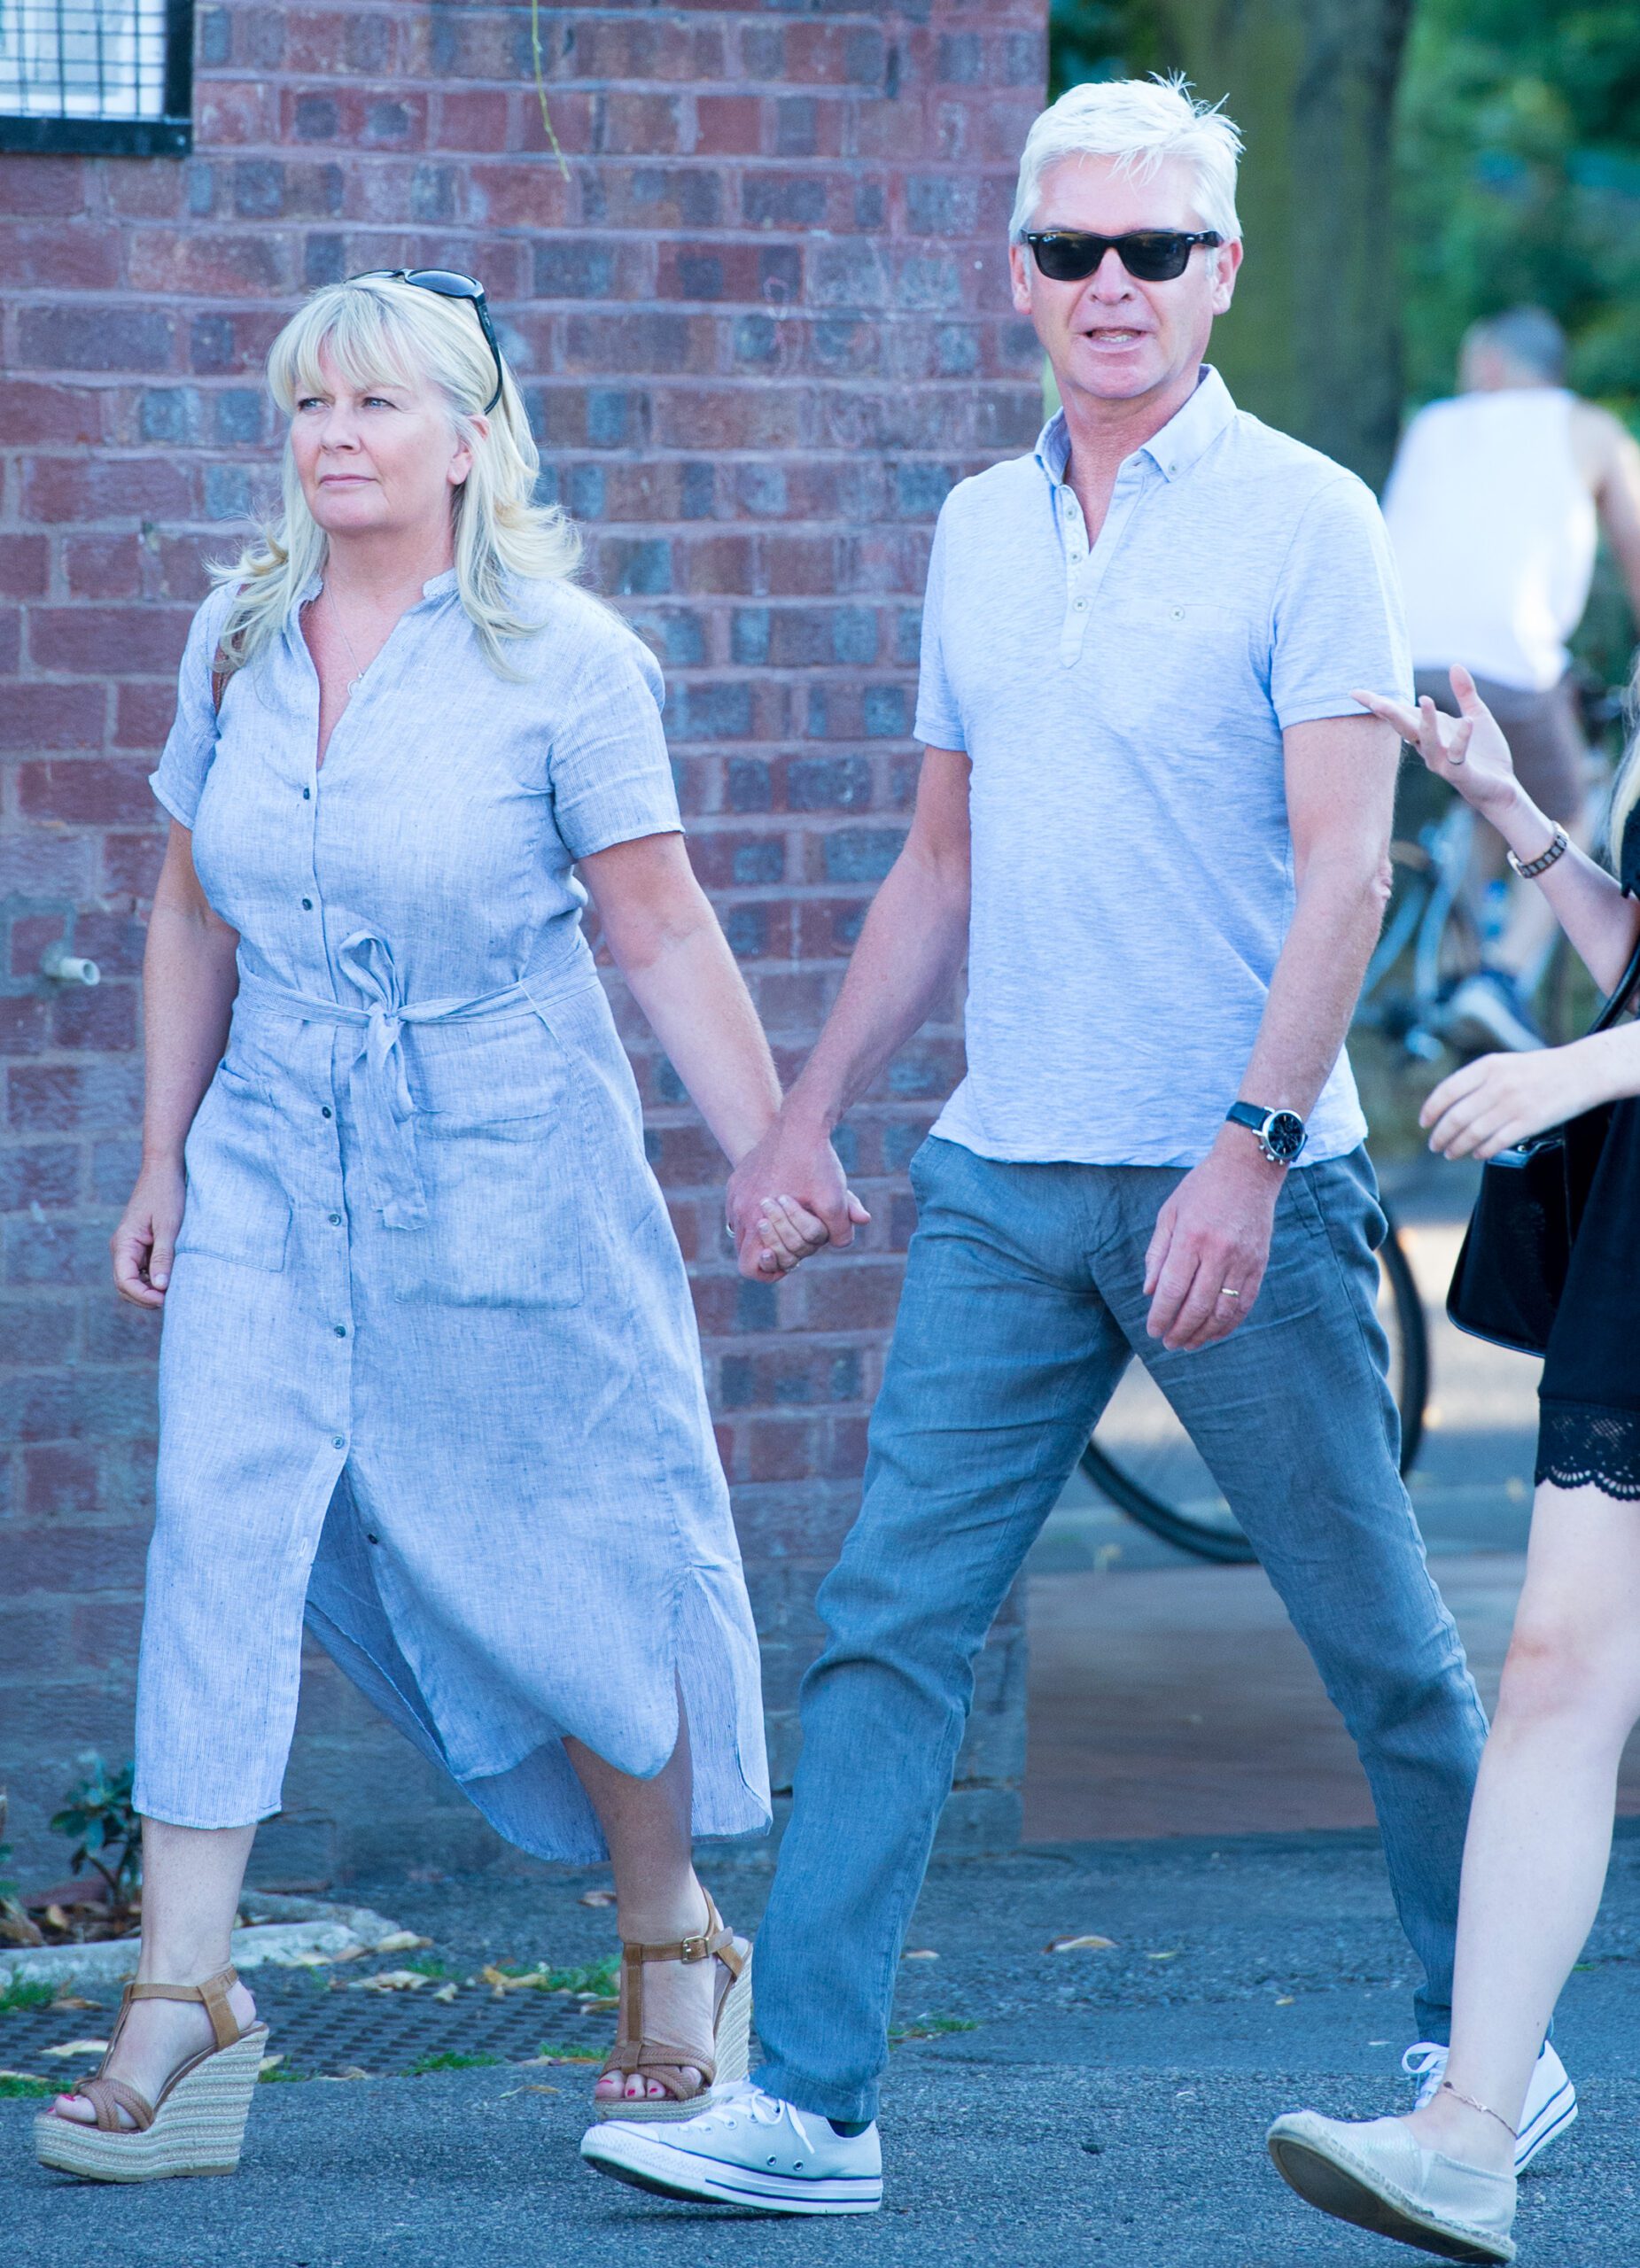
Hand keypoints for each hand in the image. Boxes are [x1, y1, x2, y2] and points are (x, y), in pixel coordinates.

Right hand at [111, 1159, 185, 1308]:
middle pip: (126, 1286)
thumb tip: (160, 1288)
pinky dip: (155, 1278)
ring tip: (174, 1291)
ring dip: (150, 1289)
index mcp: (123, 1243)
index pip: (124, 1282)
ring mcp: (130, 1247)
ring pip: (134, 1280)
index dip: (143, 1296)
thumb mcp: (169, 1227)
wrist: (164, 1169)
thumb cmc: (167, 1194)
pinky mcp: (141, 1244)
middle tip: (172, 1299)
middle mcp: (122, 1247)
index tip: (166, 1299)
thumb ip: (163, 1257)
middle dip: (146, 1297)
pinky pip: (143, 1269)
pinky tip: (172, 1278)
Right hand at [726, 1115, 869, 1279]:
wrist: (800, 1121)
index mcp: (755, 1219)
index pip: (750, 1267)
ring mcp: (734, 1193)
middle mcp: (738, 1208)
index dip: (772, 1270)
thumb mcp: (835, 1200)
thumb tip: (840, 1244)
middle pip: (749, 1250)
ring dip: (769, 1231)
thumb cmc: (816, 1162)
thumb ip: (840, 1232)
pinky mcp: (737, 1180)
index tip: (793, 1259)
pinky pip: (743, 1209)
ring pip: (746, 1229)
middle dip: (778, 1248)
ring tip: (793, 1216)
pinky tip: (785, 1199)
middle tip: (800, 1233)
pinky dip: (762, 1213)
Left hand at [1143, 1136, 1280, 1351]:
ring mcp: (1243, 1259)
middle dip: (1180, 1330)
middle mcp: (1219, 1252)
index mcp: (1191, 1237)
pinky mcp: (1260, 1263)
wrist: (1249, 1169)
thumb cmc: (1201, 1188)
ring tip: (1188, 1344)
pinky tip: (1215, 1332)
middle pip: (1197, 1305)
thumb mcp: (1169, 1213)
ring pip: (1224, 1310)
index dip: (1161, 1315)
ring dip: (1204, 1333)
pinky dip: (1229, 1323)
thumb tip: (1150, 1292)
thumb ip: (1157, 1254)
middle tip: (1168, 1343)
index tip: (1152, 1331)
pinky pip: (1245, 1303)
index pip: (1173, 1288)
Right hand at [1352, 666, 1519, 819]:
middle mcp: (1429, 746)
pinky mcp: (1461, 772)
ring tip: (1425, 699)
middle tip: (1371, 700)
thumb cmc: (1485, 753)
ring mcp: (1442, 761)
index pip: (1400, 714)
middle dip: (1388, 713)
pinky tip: (1467, 722)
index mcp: (1430, 731)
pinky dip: (1462, 738)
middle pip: (1404, 727)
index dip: (1379, 703)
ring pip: (1427, 741)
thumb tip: (1454, 665)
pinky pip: (1458, 754)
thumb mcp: (1475, 716)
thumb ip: (1464, 692)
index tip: (1354, 692)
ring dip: (1426, 721)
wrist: (1501, 787)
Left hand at [1421, 1042, 1607, 1160]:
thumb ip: (1478, 1081)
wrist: (1582, 1071)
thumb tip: (1450, 1106)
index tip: (1424, 1123)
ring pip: (1473, 1133)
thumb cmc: (1542, 1069)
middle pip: (1456, 1117)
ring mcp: (1513, 1104)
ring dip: (1457, 1147)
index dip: (1431, 1110)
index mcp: (1488, 1066)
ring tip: (1450, 1153)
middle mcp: (1497, 1085)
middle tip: (1435, 1145)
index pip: (1447, 1091)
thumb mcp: (1505, 1064)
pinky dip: (1482, 1152)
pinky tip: (1477, 1154)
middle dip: (1440, 1136)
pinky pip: (1496, 1142)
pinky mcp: (1529, 1122)